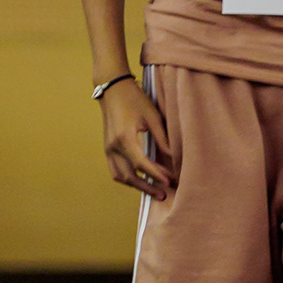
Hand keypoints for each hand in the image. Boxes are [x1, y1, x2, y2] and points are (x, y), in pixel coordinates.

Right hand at [100, 77, 171, 199]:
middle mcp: (113, 146)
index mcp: (124, 137)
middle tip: (164, 194)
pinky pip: (115, 170)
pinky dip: (128, 178)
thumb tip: (174, 158)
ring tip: (154, 191)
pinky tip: (142, 180)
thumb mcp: (152, 116)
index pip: (141, 164)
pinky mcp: (107, 148)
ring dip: (137, 186)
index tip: (169, 181)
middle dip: (147, 187)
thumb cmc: (134, 99)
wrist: (112, 88)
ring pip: (120, 176)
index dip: (156, 174)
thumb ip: (162, 138)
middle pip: (129, 176)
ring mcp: (107, 148)